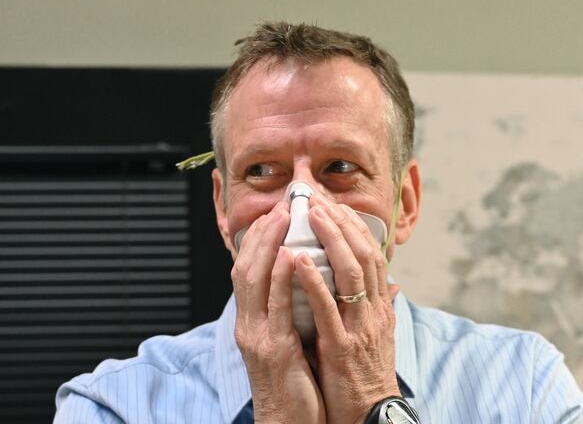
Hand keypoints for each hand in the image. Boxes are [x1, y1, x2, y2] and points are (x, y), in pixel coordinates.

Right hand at [231, 201, 325, 423]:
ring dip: (269, 246)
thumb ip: (293, 312)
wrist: (289, 423)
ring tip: (284, 218)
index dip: (261, 241)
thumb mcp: (289, 342)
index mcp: (254, 322)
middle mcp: (249, 325)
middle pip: (247, 268)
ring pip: (255, 281)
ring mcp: (258, 337)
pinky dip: (283, 278)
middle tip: (280, 207)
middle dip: (263, 234)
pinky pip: (277, 308)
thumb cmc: (295, 384)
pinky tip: (293, 256)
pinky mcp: (273, 350)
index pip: (249, 271)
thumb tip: (308, 283)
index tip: (277, 215)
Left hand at [295, 195, 400, 423]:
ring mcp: (360, 327)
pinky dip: (313, 280)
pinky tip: (296, 259)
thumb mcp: (381, 336)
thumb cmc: (369, 373)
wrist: (371, 414)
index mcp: (380, 307)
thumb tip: (389, 283)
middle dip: (342, 223)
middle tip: (320, 200)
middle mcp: (374, 311)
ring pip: (350, 272)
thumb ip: (381, 305)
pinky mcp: (341, 346)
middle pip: (364, 255)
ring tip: (311, 215)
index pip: (373, 255)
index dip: (355, 227)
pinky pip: (327, 307)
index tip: (336, 206)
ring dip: (331, 240)